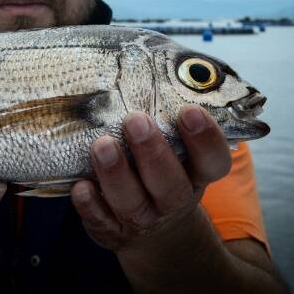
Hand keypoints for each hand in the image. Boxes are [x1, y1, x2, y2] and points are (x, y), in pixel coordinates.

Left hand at [71, 104, 231, 256]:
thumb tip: (165, 63)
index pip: (213, 161)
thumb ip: (169, 109)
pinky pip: (101, 222)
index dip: (206, 139)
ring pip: (131, 202)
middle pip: (170, 184)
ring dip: (116, 174)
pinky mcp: (112, 231)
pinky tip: (81, 185)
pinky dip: (90, 205)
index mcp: (196, 173)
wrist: (155, 229)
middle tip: (136, 121)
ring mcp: (143, 218)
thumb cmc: (162, 166)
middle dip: (153, 152)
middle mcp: (173, 199)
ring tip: (102, 145)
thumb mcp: (176, 144)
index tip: (189, 111)